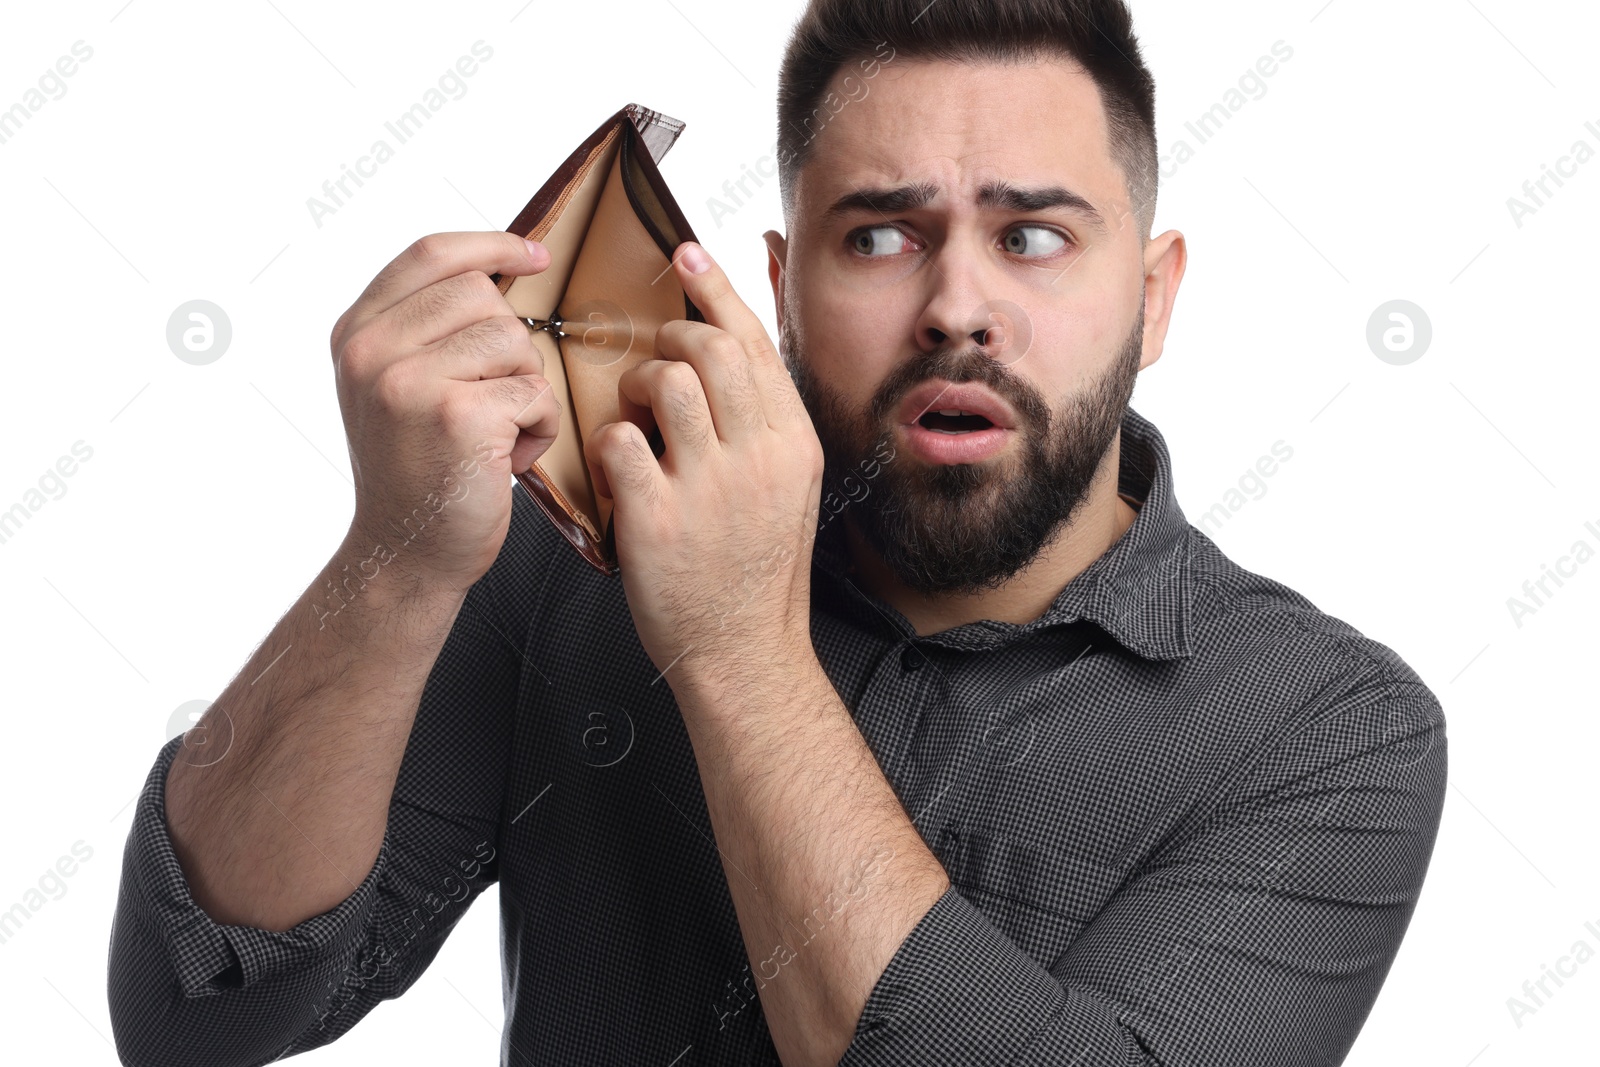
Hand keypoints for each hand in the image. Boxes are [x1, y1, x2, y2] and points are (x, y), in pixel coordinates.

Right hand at [330, 232, 560, 591]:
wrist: (406, 552)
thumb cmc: (418, 471)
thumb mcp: (396, 386)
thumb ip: (425, 327)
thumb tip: (499, 268)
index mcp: (356, 333)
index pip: (430, 254)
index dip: (490, 244)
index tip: (535, 255)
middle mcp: (372, 351)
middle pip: (482, 295)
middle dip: (511, 346)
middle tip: (495, 398)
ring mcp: (409, 382)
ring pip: (515, 342)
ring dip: (527, 389)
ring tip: (497, 432)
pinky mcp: (457, 416)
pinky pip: (535, 391)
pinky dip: (539, 427)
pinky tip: (507, 458)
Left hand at [585, 241, 824, 687]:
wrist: (743, 650)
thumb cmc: (757, 567)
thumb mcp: (787, 486)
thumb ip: (764, 421)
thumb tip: (738, 349)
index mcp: (791, 442)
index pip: (753, 341)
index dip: (715, 287)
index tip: (686, 252)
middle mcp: (758, 455)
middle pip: (707, 347)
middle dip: (668, 336)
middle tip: (653, 357)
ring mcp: (710, 486)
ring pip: (663, 380)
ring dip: (635, 385)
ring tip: (634, 415)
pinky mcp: (659, 517)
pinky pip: (618, 440)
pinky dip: (607, 443)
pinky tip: (615, 467)